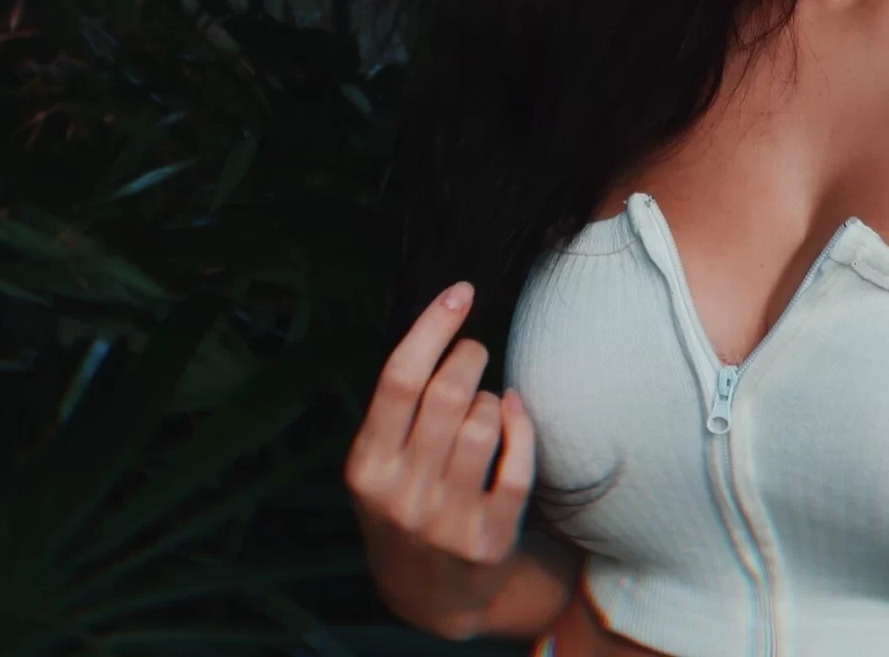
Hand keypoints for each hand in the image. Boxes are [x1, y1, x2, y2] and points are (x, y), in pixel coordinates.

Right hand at [345, 280, 538, 639]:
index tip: (460, 292)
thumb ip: (396, 411)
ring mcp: (446, 521)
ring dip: (493, 397)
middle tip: (476, 351)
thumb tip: (443, 323)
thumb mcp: (377, 468)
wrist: (429, 597)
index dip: (432, 327)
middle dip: (470, 356)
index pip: (398, 380)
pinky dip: (522, 426)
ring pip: (484, 423)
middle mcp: (401, 495)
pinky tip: (515, 414)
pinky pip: (518, 464)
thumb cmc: (404, 508)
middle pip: (447, 395)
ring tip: (488, 402)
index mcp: (366, 468)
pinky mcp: (489, 540)